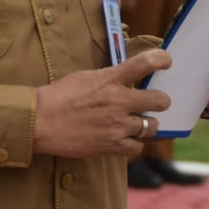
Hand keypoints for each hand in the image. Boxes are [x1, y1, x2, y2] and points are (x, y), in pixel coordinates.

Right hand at [33, 49, 171, 158]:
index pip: (145, 64)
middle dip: (160, 101)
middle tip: (155, 102)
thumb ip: (109, 78)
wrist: (41, 121)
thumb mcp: (85, 77)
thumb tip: (125, 78)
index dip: (161, 60)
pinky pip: (136, 148)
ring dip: (148, 124)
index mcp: (111, 79)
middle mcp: (119, 102)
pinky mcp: (112, 146)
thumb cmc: (59, 97)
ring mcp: (117, 126)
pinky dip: (133, 144)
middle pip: (160, 101)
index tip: (166, 61)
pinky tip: (125, 139)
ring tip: (139, 123)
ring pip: (152, 127)